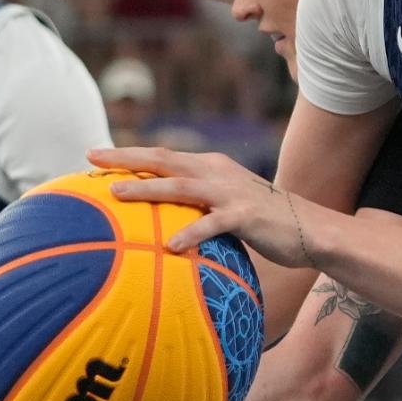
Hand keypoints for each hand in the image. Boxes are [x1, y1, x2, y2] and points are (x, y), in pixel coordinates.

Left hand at [88, 148, 317, 267]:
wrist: (310, 228)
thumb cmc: (265, 222)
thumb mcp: (227, 205)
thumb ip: (198, 205)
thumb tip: (162, 222)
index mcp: (210, 167)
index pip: (163, 156)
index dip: (129, 154)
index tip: (94, 154)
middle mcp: (217, 172)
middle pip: (164, 160)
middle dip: (126, 157)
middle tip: (91, 156)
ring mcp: (231, 193)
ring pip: (181, 186)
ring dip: (147, 188)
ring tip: (117, 193)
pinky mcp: (245, 216)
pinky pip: (212, 224)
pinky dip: (191, 232)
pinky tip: (170, 246)